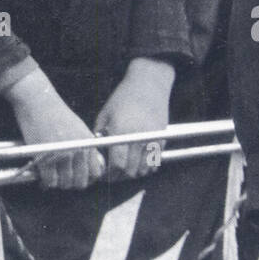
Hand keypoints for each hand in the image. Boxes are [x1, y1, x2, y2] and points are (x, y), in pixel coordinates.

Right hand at [4, 68, 104, 189]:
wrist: (38, 101)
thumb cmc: (56, 113)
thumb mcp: (79, 128)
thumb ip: (85, 146)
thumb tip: (88, 165)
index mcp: (88, 143)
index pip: (96, 172)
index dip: (88, 179)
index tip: (79, 179)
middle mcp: (79, 150)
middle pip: (80, 182)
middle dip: (72, 185)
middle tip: (64, 181)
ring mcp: (63, 154)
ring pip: (64, 183)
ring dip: (58, 184)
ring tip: (53, 179)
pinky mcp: (45, 156)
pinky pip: (49, 179)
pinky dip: (46, 182)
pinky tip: (44, 179)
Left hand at [94, 57, 174, 177]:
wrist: (149, 83)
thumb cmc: (123, 97)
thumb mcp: (105, 114)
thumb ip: (100, 136)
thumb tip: (97, 155)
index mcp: (121, 132)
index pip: (117, 165)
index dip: (110, 173)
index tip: (106, 174)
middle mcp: (138, 137)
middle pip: (130, 171)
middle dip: (121, 175)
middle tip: (114, 173)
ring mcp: (152, 139)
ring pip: (143, 170)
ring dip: (134, 172)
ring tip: (126, 168)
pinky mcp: (161, 139)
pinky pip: (154, 162)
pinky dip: (146, 166)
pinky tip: (138, 161)